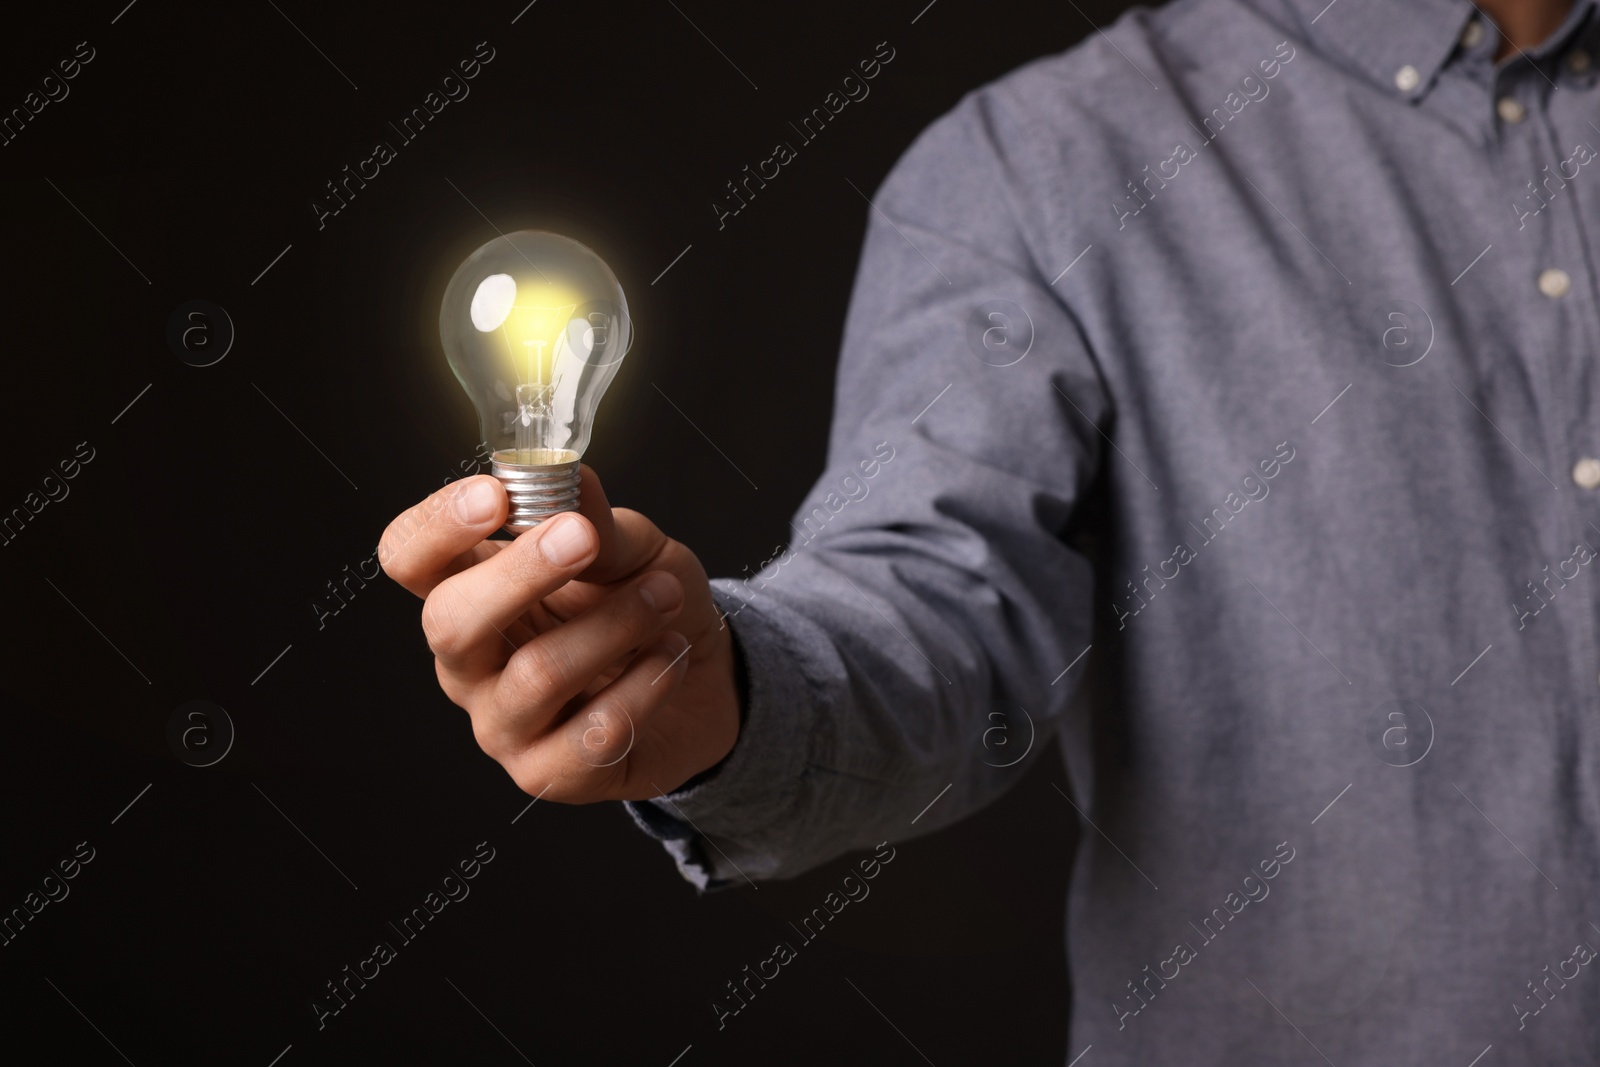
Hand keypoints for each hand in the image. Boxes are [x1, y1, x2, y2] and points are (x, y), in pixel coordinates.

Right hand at [379, 467, 740, 802]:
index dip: (437, 525)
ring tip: (665, 595)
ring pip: (536, 676)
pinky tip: (671, 656)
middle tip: (583, 538)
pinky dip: (645, 685)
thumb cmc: (648, 601)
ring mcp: (502, 723)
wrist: (708, 680)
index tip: (496, 495)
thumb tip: (568, 479)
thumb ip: (597, 519)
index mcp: (469, 587)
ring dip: (614, 624)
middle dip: (519, 574)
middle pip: (447, 621)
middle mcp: (469, 659)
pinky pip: (591, 732)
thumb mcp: (633, 547)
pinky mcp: (549, 773)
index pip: (409, 555)